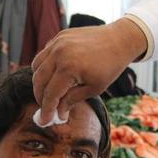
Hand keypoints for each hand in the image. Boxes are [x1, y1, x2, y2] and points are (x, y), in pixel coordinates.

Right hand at [31, 18, 146, 123]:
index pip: (51, 94)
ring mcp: (57, 43)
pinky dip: (44, 66)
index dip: (46, 110)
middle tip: (46, 108)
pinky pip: (44, 54)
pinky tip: (53, 75)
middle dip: (40, 97)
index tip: (44, 122)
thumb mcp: (94, 88)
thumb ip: (72, 100)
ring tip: (48, 93)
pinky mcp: (59, 36)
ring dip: (39, 82)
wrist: (120, 40)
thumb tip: (58, 113)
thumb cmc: (110, 66)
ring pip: (37, 66)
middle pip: (39, 80)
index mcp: (68, 68)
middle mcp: (59, 53)